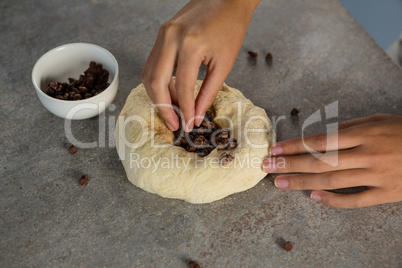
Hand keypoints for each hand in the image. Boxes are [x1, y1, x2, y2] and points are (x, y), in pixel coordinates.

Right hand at [141, 0, 259, 131]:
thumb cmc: (231, 28)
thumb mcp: (224, 64)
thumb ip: (208, 92)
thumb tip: (195, 115)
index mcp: (191, 45)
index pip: (182, 87)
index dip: (185, 110)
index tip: (188, 126)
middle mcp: (171, 38)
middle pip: (155, 82)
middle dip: (163, 108)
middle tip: (175, 124)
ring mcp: (163, 34)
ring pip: (149, 73)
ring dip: (159, 96)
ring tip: (175, 109)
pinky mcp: (162, 33)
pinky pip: (153, 63)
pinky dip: (159, 81)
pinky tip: (172, 92)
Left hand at [262, 114, 401, 207]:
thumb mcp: (377, 120)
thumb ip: (348, 128)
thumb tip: (321, 136)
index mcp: (364, 134)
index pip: (320, 142)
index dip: (294, 147)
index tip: (274, 151)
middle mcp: (367, 155)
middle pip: (320, 163)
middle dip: (289, 165)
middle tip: (266, 168)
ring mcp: (377, 176)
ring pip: (332, 182)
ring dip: (302, 183)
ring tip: (280, 184)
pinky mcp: (388, 194)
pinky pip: (356, 201)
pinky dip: (334, 201)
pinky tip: (314, 198)